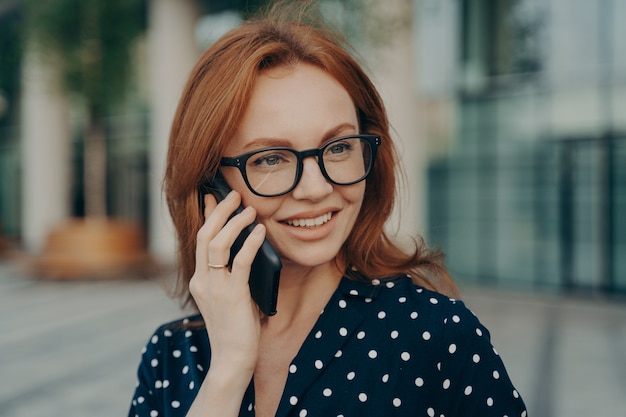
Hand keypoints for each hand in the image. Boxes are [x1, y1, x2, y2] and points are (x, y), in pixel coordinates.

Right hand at [189, 191, 265, 380]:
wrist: (233, 359)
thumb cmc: (237, 328)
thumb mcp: (231, 296)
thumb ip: (234, 274)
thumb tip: (249, 247)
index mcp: (199, 281)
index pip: (200, 240)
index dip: (207, 216)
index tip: (213, 196)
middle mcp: (202, 281)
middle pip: (205, 236)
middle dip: (219, 211)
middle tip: (234, 194)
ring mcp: (215, 287)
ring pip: (217, 244)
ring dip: (234, 222)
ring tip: (249, 209)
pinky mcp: (232, 294)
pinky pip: (240, 261)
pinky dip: (250, 242)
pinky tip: (259, 231)